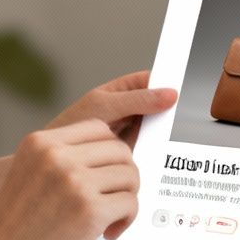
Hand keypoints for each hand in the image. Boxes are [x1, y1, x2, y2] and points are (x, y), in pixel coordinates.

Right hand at [0, 119, 141, 239]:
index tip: (108, 173)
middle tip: (113, 198)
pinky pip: (131, 203)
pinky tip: (107, 233)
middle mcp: (57, 156)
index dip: (111, 151)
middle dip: (123, 176)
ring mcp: (74, 181)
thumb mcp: (28, 174)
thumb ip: (61, 160)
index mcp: (40, 142)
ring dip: (126, 198)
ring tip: (109, 218)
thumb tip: (110, 159)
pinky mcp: (90, 211)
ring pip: (130, 175)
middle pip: (119, 150)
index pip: (99, 128)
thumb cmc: (14, 229)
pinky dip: (126, 220)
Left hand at [46, 70, 176, 147]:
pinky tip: (160, 148)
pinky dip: (156, 148)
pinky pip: (151, 146)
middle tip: (179, 111)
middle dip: (167, 108)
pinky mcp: (132, 151)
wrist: (58, 160)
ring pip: (156, 127)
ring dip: (163, 130)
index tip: (182, 82)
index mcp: (121, 91)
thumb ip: (137, 100)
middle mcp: (128, 109)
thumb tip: (170, 93)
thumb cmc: (71, 126)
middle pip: (157, 105)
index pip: (150, 80)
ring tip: (169, 131)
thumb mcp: (105, 107)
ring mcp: (131, 130)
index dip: (166, 80)